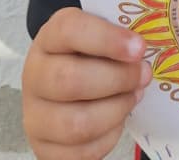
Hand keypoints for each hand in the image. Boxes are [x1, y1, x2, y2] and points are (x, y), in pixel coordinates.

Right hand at [22, 8, 149, 159]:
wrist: (64, 82)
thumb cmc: (91, 53)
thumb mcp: (100, 33)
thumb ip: (118, 35)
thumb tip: (144, 51)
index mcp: (50, 37)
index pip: (70, 31)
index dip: (107, 39)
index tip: (140, 48)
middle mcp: (35, 74)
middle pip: (71, 81)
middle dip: (118, 79)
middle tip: (144, 75)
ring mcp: (35, 114)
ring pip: (76, 123)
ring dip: (116, 110)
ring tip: (134, 96)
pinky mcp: (43, 146)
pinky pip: (80, 151)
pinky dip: (108, 137)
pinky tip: (118, 118)